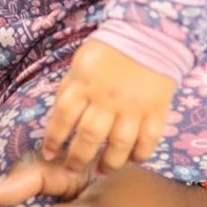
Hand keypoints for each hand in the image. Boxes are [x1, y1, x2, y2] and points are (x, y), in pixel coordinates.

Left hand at [41, 38, 175, 175]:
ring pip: (120, 143)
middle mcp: (106, 99)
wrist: (147, 34)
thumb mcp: (79, 66)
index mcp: (83, 85)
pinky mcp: (157, 110)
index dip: (54, 139)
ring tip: (101, 172)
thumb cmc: (107, 52)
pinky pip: (149, 139)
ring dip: (109, 163)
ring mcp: (133, 106)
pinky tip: (133, 160)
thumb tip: (59, 122)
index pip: (63, 118)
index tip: (50, 154)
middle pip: (89, 136)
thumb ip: (71, 92)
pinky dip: (141, 154)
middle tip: (72, 171)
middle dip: (78, 158)